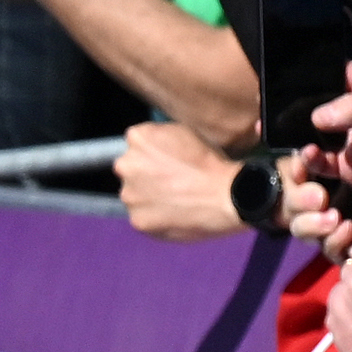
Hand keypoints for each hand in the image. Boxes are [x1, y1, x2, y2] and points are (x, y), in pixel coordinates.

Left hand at [115, 119, 248, 240]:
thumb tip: (152, 147)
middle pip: (131, 169)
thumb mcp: (185, 132)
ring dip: (149, 197)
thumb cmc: (211, 163)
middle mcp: (125, 164)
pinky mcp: (137, 219)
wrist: (226, 195)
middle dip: (146, 175)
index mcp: (138, 138)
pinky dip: (156, 218)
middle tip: (173, 182)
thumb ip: (160, 138)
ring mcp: (129, 194)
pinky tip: (176, 214)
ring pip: (134, 195)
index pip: (137, 144)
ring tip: (177, 199)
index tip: (168, 161)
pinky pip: (143, 217)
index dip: (154, 154)